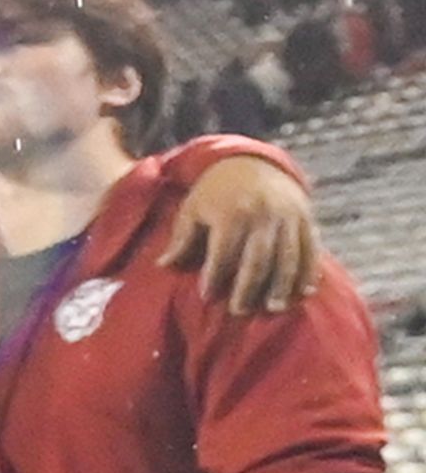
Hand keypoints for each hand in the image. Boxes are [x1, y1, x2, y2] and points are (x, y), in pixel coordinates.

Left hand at [161, 154, 317, 315]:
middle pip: (258, 258)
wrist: (252, 162)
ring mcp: (288, 217)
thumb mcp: (193, 208)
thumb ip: (181, 239)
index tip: (206, 296)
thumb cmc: (214, 191)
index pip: (223, 251)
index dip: (214, 275)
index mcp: (232, 213)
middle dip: (249, 287)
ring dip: (282, 285)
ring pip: (288, 257)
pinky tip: (304, 292)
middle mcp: (263, 215)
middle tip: (239, 310)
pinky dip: (308, 271)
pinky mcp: (306, 219)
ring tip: (273, 308)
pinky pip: (311, 248)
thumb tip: (162, 266)